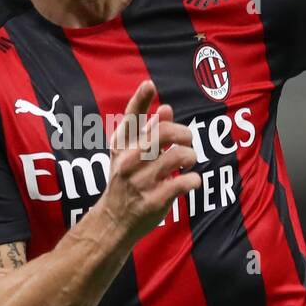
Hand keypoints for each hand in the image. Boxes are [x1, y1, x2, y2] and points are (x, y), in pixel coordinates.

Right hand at [98, 80, 201, 243]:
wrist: (113, 221)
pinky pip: (182, 183)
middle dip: (183, 134)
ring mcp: (139, 182)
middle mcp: (128, 162)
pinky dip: (193, 180)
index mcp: (122, 147)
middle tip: (188, 140)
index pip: (129, 119)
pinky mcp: (152, 201)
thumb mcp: (129, 156)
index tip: (150, 84)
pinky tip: (191, 181)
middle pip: (162, 134)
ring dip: (190, 156)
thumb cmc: (125, 182)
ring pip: (176, 157)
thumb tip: (166, 108)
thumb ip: (147, 132)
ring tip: (189, 161)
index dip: (139, 99)